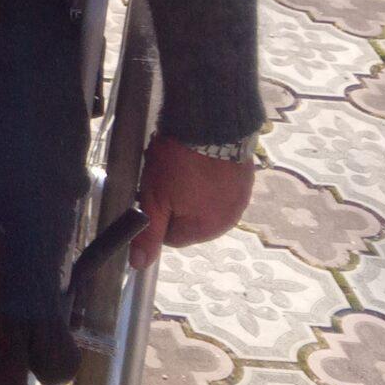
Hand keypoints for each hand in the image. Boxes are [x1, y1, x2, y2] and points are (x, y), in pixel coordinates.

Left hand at [131, 134, 254, 267]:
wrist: (211, 120)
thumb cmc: (181, 161)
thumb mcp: (154, 199)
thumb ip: (148, 233)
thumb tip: (140, 265)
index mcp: (207, 230)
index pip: (171, 237)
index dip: (157, 215)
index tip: (152, 193)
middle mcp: (229, 218)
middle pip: (188, 218)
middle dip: (174, 200)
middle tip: (164, 174)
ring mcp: (241, 195)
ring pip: (203, 199)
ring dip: (190, 186)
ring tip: (180, 162)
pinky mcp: (245, 173)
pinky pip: (218, 181)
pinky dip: (207, 172)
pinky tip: (197, 155)